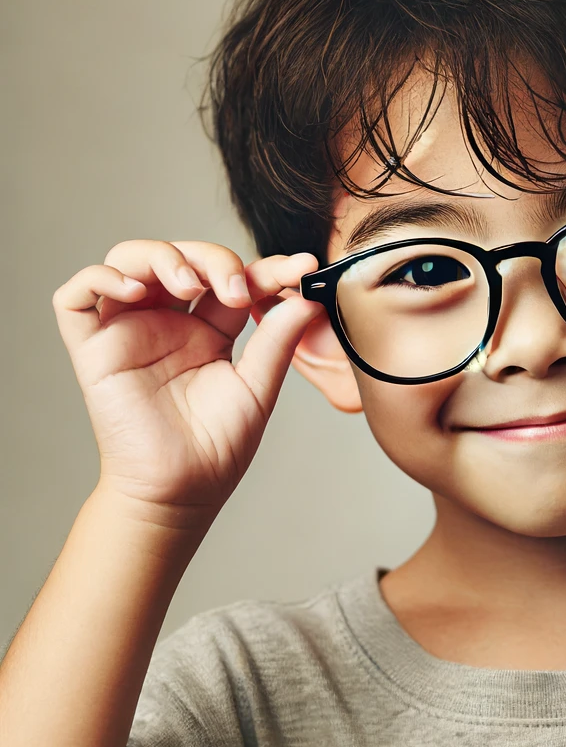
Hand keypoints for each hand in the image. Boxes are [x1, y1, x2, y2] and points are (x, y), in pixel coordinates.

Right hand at [53, 240, 324, 521]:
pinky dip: (101, 279)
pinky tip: (136, 291)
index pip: (231, 279)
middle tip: (238, 289)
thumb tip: (307, 299)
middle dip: (212, 258)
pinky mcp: (92, 348)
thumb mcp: (257, 386)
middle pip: (180, 256)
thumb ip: (278, 341)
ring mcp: (129, 330)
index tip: (300, 268)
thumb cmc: (217, 446)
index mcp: (208, 329)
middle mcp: (167, 322)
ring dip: (161, 256)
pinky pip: (76, 297)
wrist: (183, 490)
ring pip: (128, 261)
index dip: (264, 268)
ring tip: (189, 284)